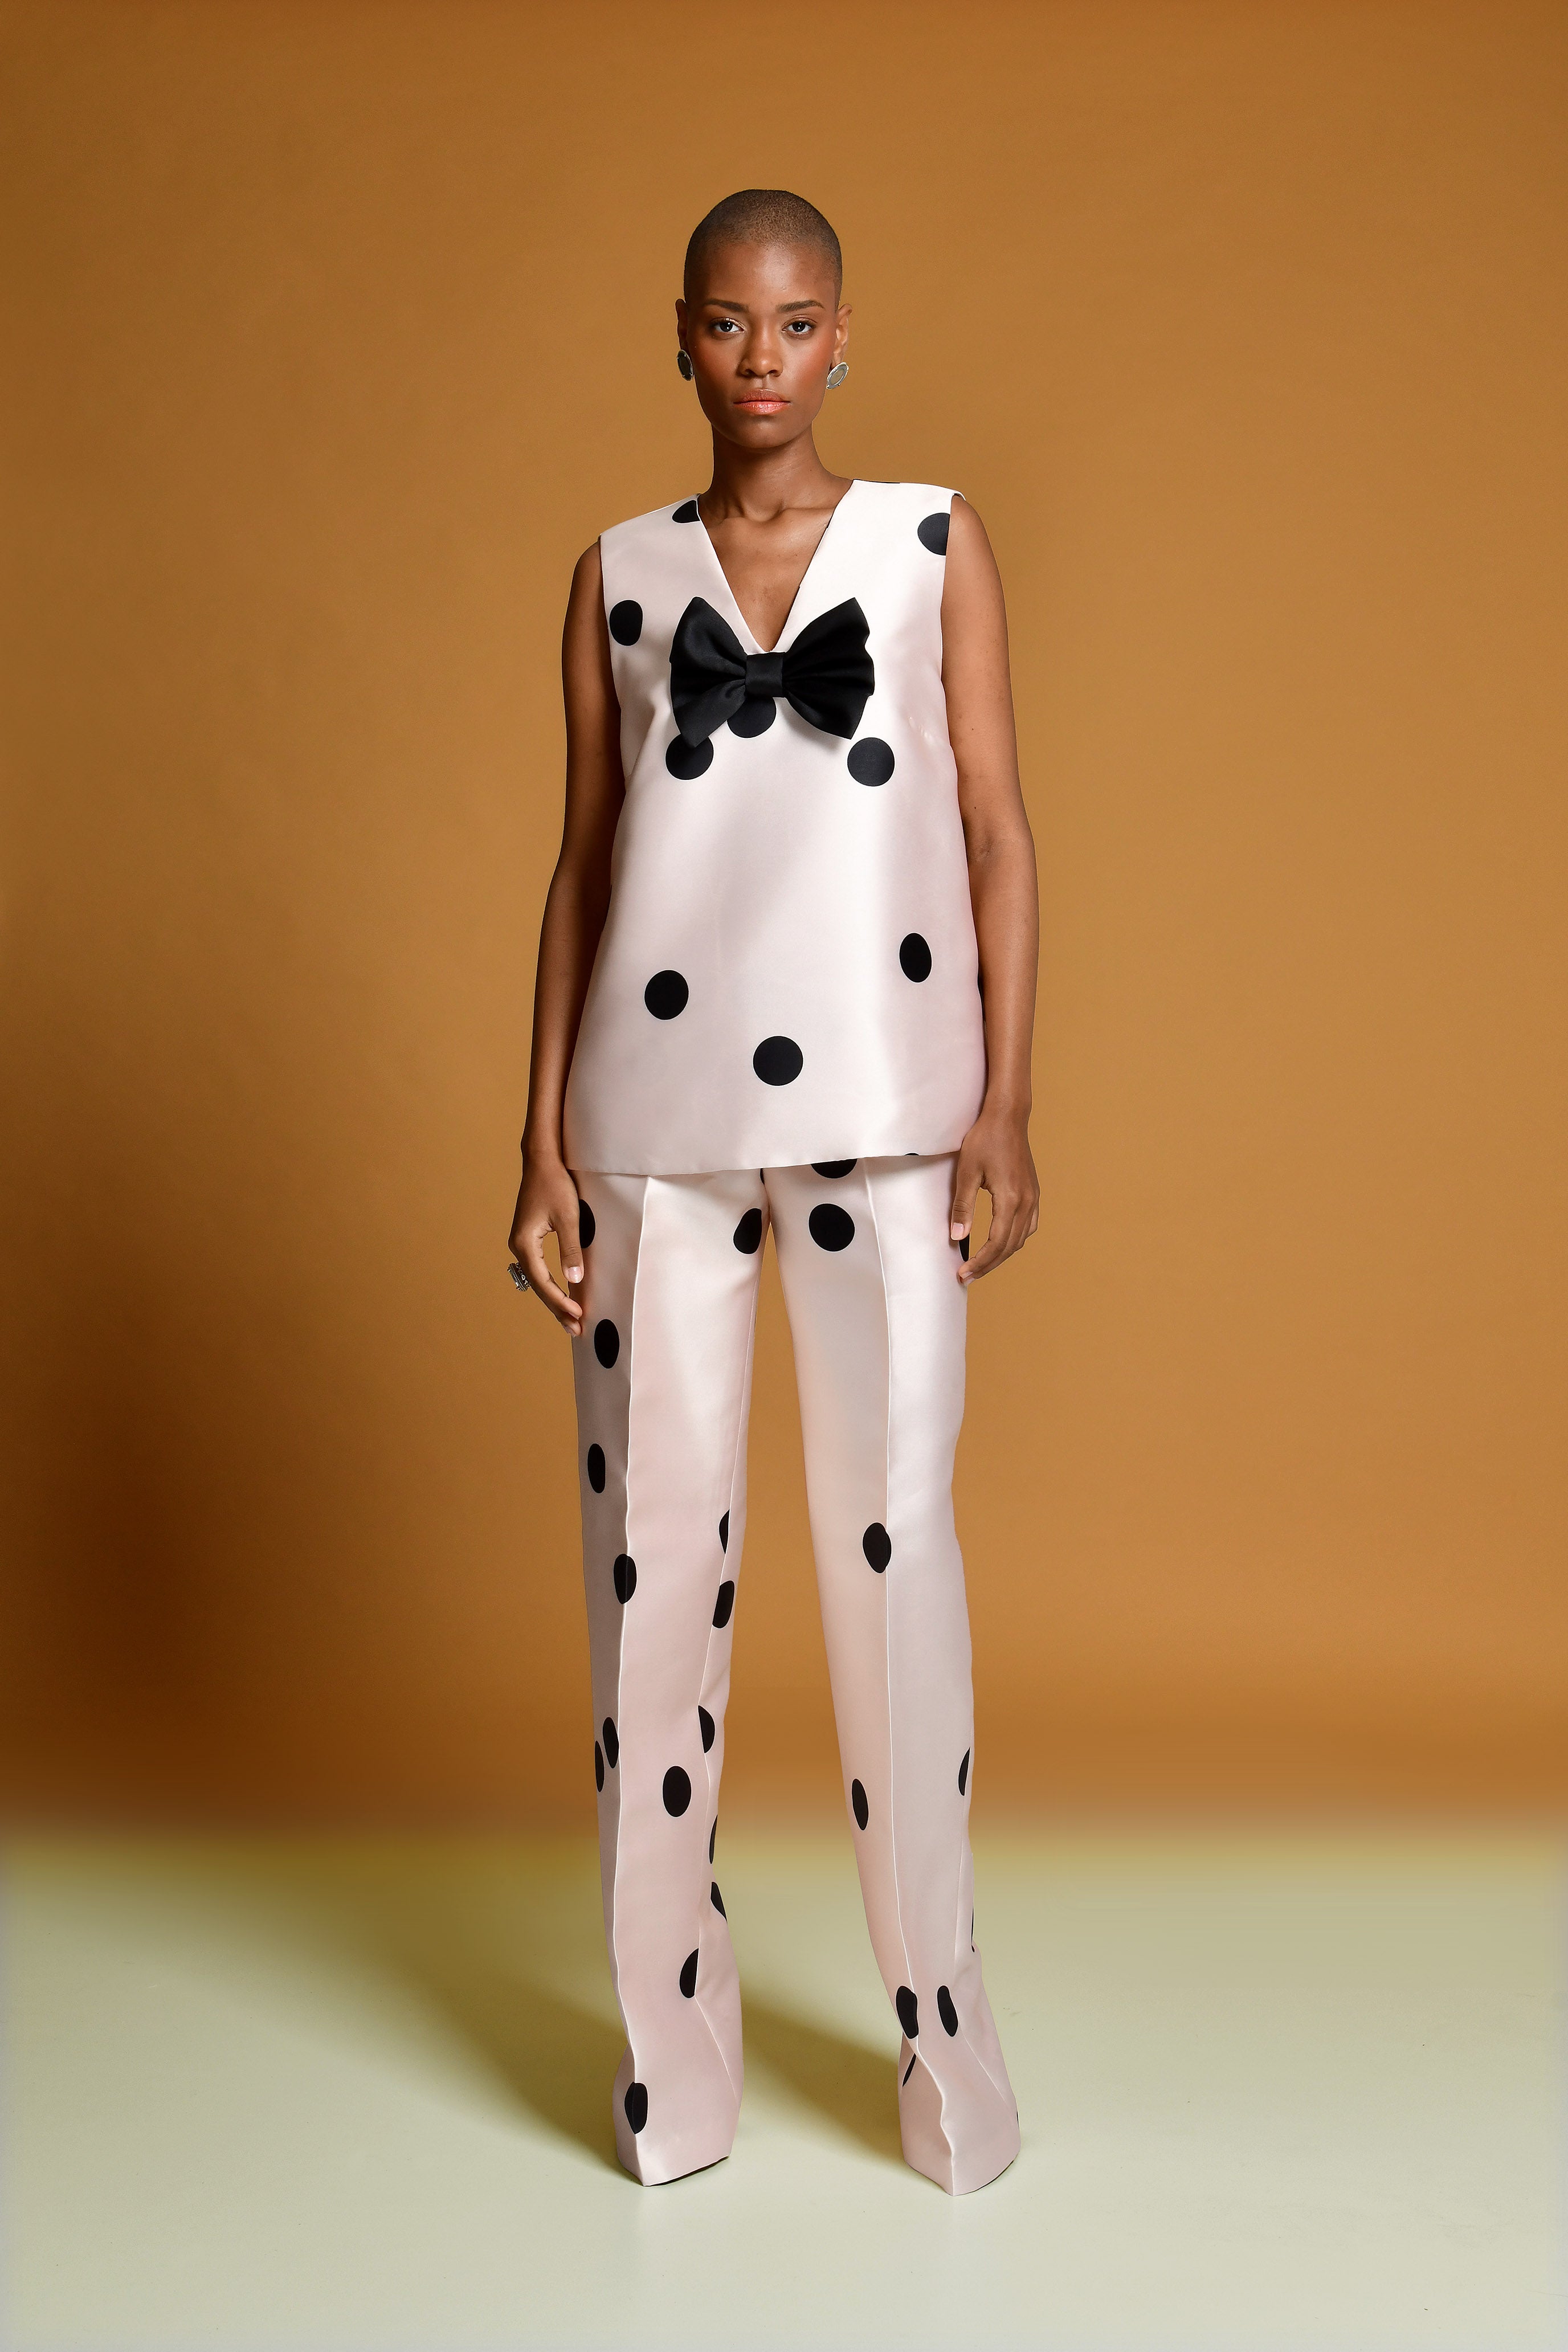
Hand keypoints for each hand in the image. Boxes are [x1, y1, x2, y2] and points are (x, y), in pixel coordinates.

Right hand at [509, 1153, 585, 1334]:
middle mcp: (518, 1246)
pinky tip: (563, 1294)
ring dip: (554, 1299)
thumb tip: (575, 1280)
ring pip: (538, 1279)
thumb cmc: (555, 1185)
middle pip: (538, 1286)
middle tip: (576, 1329)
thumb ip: (571, 1250)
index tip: (578, 1315)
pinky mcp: (528, 1239)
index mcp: (524, 1243)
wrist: (542, 1161)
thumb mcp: (569, 1217)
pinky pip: (539, 1269)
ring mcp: (522, 1243)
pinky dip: (551, 1284)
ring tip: (570, 1320)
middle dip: (557, 1308)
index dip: (561, 1301)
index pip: (544, 1282)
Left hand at [949, 1104, 1037, 1283]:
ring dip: (1001, 1255)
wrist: (1008, 1117)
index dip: (980, 1263)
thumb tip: (957, 1237)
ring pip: (1021, 1239)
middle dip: (988, 1265)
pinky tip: (1001, 1244)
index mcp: (1010, 1199)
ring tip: (981, 1265)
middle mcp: (1027, 1202)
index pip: (996, 1243)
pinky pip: (1028, 1226)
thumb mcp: (966, 1172)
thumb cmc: (984, 1139)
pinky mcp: (1033, 1192)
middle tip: (967, 1276)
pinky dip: (1014, 1240)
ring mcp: (1033, 1198)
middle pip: (1010, 1246)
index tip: (963, 1274)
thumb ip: (962, 1206)